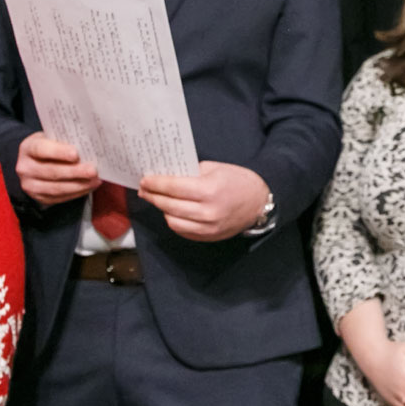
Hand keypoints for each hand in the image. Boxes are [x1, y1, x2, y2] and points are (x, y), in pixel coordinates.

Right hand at [15, 132, 100, 205]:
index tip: (76, 154)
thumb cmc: (49, 146)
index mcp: (28, 148)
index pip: (41, 149)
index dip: (59, 152)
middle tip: (93, 170)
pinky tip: (89, 187)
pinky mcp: (40, 198)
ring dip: (79, 185)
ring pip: (57, 188)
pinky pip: (60, 198)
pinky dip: (77, 193)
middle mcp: (25, 168)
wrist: (36, 162)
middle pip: (51, 171)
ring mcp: (30, 185)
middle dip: (75, 172)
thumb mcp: (52, 138)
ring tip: (95, 180)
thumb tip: (89, 147)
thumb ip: (65, 141)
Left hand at [138, 161, 270, 241]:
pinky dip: (174, 221)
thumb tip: (166, 175)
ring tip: (158, 200)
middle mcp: (208, 212)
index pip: (173, 187)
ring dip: (162, 210)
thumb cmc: (238, 181)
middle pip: (169, 205)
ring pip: (172, 221)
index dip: (156, 183)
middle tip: (145, 189)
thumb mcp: (215, 168)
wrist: (260, 202)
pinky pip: (182, 231)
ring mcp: (208, 228)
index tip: (145, 180)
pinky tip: (172, 211)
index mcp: (210, 190)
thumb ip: (190, 173)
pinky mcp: (208, 237)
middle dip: (153, 196)